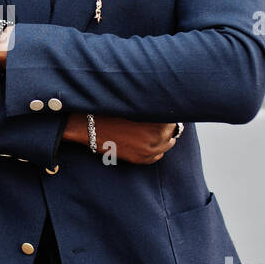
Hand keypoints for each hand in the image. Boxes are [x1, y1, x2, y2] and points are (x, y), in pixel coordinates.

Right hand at [67, 113, 181, 164]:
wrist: (90, 125)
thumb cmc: (111, 110)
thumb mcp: (136, 104)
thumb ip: (154, 107)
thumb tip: (167, 107)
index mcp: (157, 123)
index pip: (175, 120)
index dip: (171, 113)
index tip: (168, 109)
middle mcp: (155, 138)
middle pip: (173, 133)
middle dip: (169, 126)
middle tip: (162, 119)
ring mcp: (147, 151)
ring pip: (166, 146)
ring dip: (164, 138)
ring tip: (155, 129)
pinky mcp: (138, 159)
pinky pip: (157, 157)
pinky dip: (157, 150)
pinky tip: (151, 142)